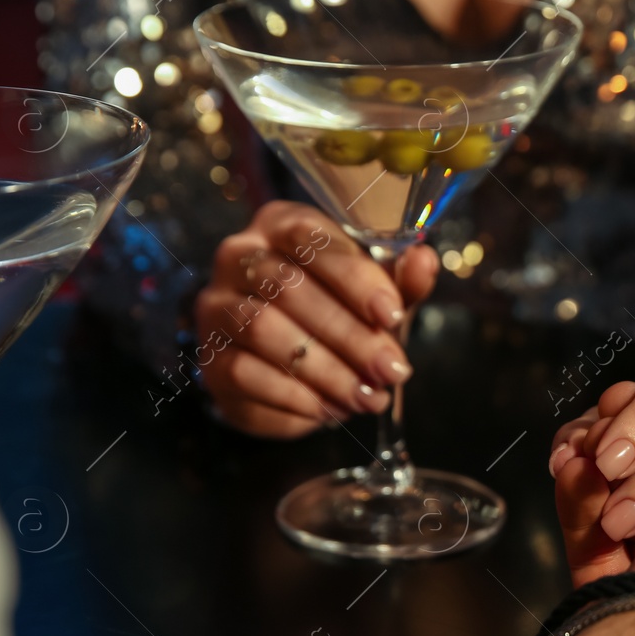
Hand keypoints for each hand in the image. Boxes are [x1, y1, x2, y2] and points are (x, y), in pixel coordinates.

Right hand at [194, 201, 438, 437]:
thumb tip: (425, 260)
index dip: (353, 277)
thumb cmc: (339, 312)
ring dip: (325, 370)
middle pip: (288, 287)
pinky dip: (294, 396)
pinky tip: (329, 410)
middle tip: (391, 370)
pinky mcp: (209, 357)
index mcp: (282, 225)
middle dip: (349, 335)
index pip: (312, 238)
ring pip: (263, 330)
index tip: (390, 315)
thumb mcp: (375, 295)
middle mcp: (239, 256)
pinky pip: (245, 372)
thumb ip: (400, 281)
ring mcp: (216, 306)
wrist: (286, 364)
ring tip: (366, 396)